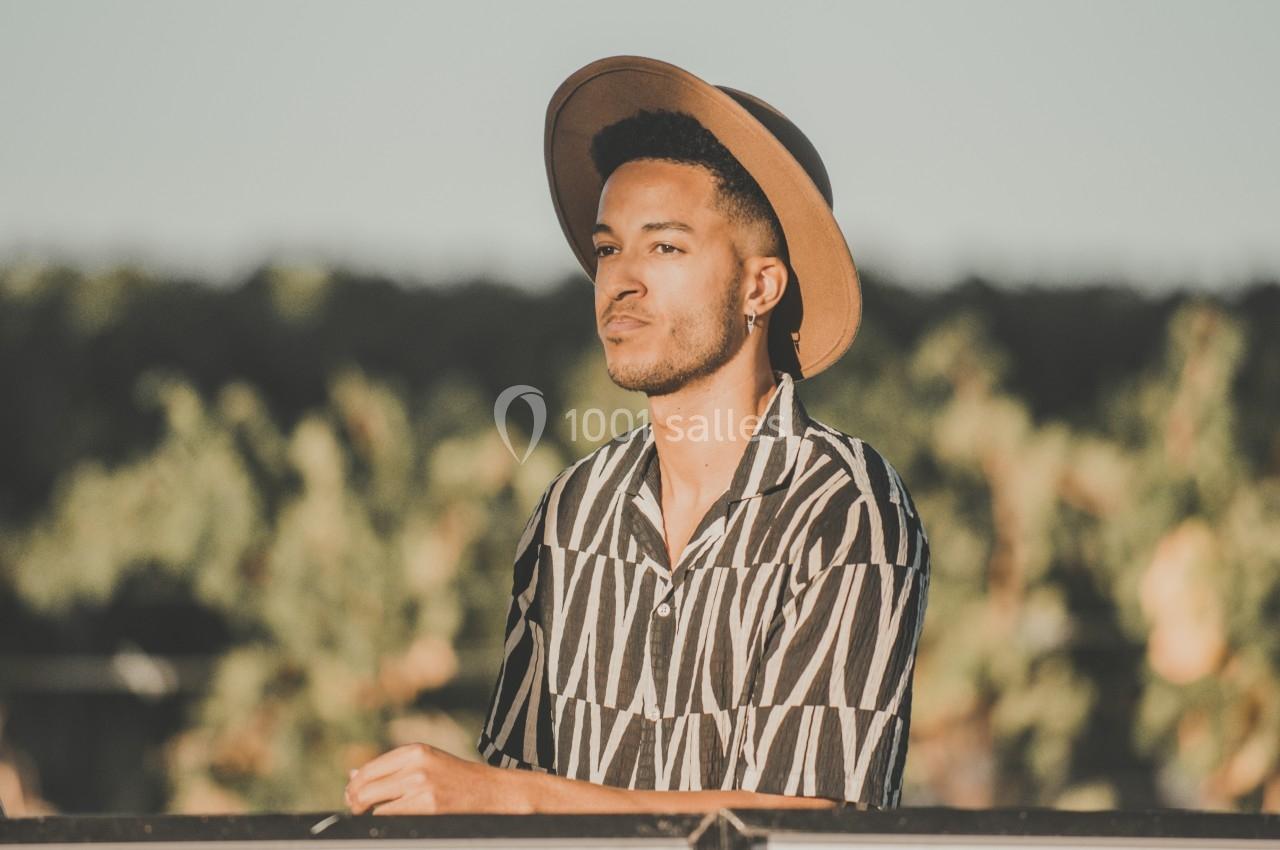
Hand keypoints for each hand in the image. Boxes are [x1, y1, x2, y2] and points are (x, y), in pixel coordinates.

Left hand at [344, 742, 523, 814]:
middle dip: (355, 801)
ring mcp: (421, 786)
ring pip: (373, 804)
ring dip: (368, 813)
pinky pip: (389, 818)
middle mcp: (415, 765)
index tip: (352, 795)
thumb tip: (352, 775)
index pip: (368, 769)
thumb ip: (392, 767)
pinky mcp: (427, 807)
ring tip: (373, 815)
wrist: (492, 792)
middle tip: (356, 809)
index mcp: (415, 750)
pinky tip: (394, 820)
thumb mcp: (427, 762)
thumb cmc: (457, 779)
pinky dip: (385, 821)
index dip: (354, 785)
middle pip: (365, 787)